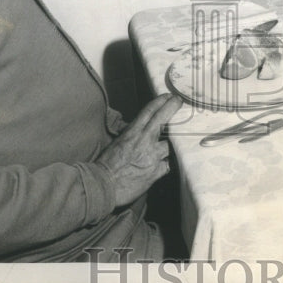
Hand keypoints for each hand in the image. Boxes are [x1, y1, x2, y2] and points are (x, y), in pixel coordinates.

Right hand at [97, 94, 182, 208]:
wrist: (103, 186)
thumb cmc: (107, 164)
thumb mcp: (117, 142)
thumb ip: (131, 134)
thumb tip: (139, 128)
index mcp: (132, 132)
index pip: (149, 111)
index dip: (161, 101)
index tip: (168, 97)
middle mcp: (144, 141)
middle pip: (163, 119)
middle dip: (173, 107)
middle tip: (179, 102)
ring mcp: (152, 156)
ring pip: (171, 144)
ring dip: (172, 144)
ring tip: (175, 142)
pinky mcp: (156, 171)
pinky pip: (168, 164)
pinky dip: (167, 164)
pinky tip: (165, 164)